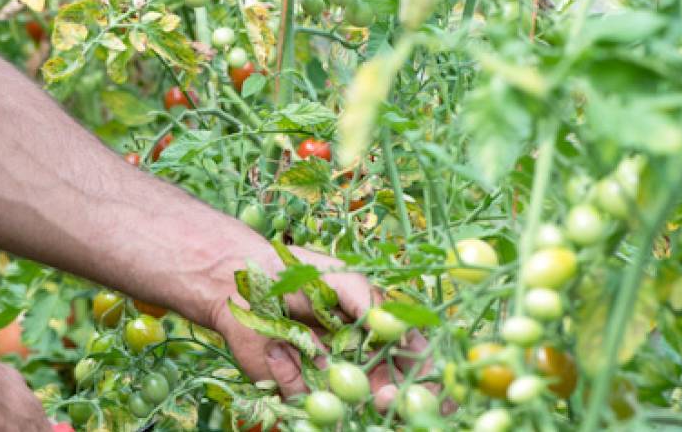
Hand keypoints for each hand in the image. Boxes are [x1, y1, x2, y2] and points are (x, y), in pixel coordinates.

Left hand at [204, 233, 430, 399]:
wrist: (243, 281)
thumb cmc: (297, 274)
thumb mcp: (340, 279)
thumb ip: (371, 304)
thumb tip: (402, 336)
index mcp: (376, 335)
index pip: (414, 363)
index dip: (429, 381)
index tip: (438, 394)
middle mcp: (356, 362)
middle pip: (386, 395)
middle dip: (392, 401)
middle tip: (386, 397)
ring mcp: (326, 379)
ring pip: (346, 407)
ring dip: (339, 396)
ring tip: (320, 362)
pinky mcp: (294, 388)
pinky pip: (302, 399)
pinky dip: (291, 377)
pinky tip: (278, 350)